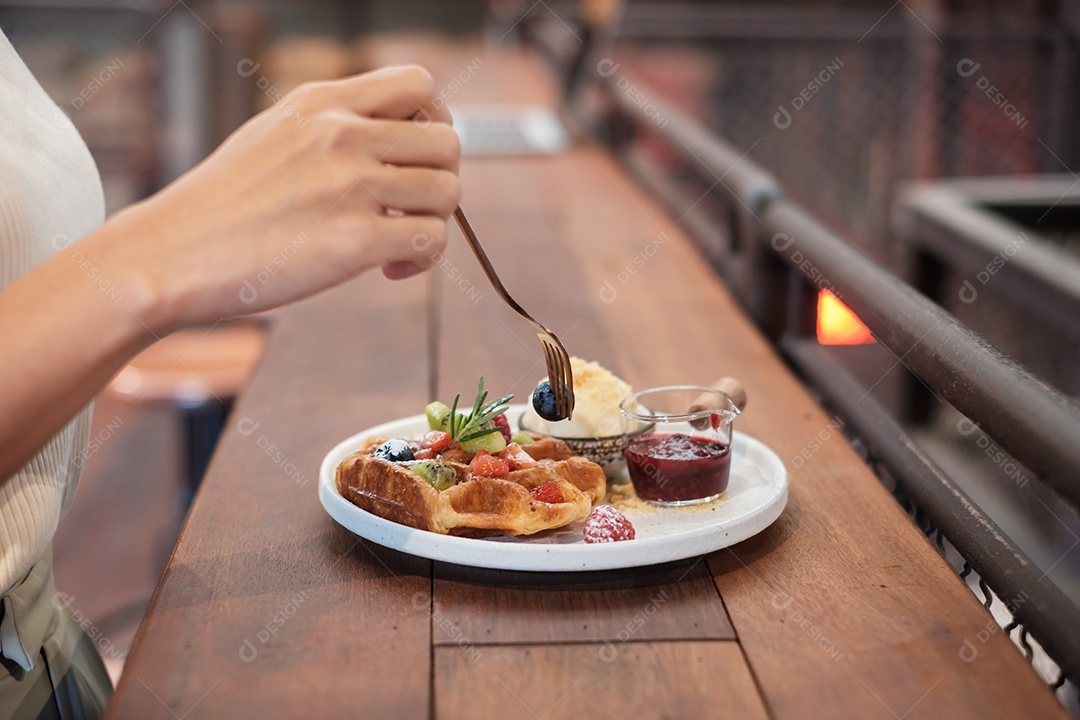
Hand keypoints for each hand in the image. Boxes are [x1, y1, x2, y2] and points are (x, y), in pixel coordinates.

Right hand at [88, 64, 459, 331]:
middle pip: (448, 142)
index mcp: (321, 102)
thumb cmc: (221, 205)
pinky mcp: (356, 240)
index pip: (420, 84)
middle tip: (409, 207)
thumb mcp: (274, 134)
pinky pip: (432, 239)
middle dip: (439, 178)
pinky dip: (423, 259)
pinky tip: (389, 269)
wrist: (172, 255)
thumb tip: (392, 137)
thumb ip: (331, 126)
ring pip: (449, 192)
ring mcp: (350, 186)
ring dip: (434, 222)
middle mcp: (341, 135)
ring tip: (397, 242)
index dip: (435, 121)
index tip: (413, 157)